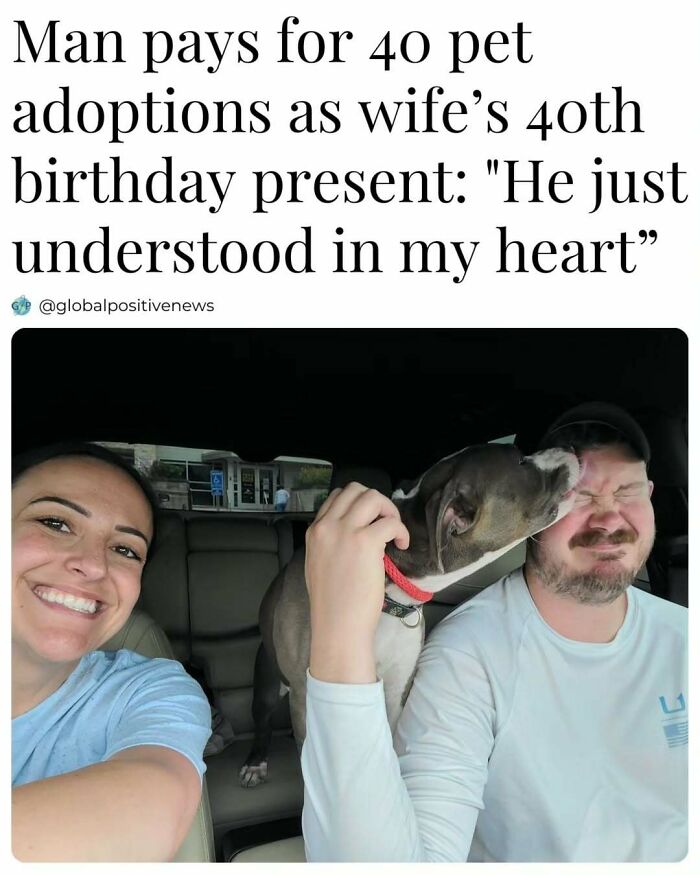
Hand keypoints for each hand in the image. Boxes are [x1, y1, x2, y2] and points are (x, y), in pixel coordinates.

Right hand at [305, 483, 409, 682]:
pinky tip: (401, 544)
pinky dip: (401, 530)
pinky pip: (390, 522)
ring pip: (373, 497)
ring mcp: (345, 532)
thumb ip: (329, 543)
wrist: (337, 626)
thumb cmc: (331, 604)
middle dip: (376, 501)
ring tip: (394, 531)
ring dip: (389, 510)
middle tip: (385, 522)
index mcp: (314, 531)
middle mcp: (327, 526)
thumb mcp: (318, 564)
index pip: (336, 497)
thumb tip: (352, 534)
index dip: (358, 504)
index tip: (370, 520)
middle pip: (355, 489)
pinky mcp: (366, 542)